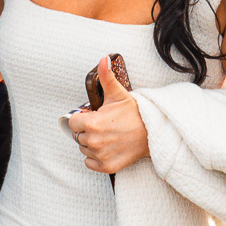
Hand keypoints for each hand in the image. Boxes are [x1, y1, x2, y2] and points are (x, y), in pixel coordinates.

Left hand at [65, 57, 148, 173]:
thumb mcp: (118, 94)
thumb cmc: (134, 113)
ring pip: (84, 149)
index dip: (82, 118)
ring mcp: (100, 155)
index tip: (93, 116)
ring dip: (91, 143)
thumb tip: (103, 59)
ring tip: (107, 135)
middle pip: (78, 136)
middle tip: (103, 125)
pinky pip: (90, 163)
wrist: (152, 132)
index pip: (73, 122)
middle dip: (87, 130)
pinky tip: (106, 147)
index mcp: (92, 123)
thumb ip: (106, 76)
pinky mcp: (107, 166)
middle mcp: (94, 141)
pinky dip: (95, 157)